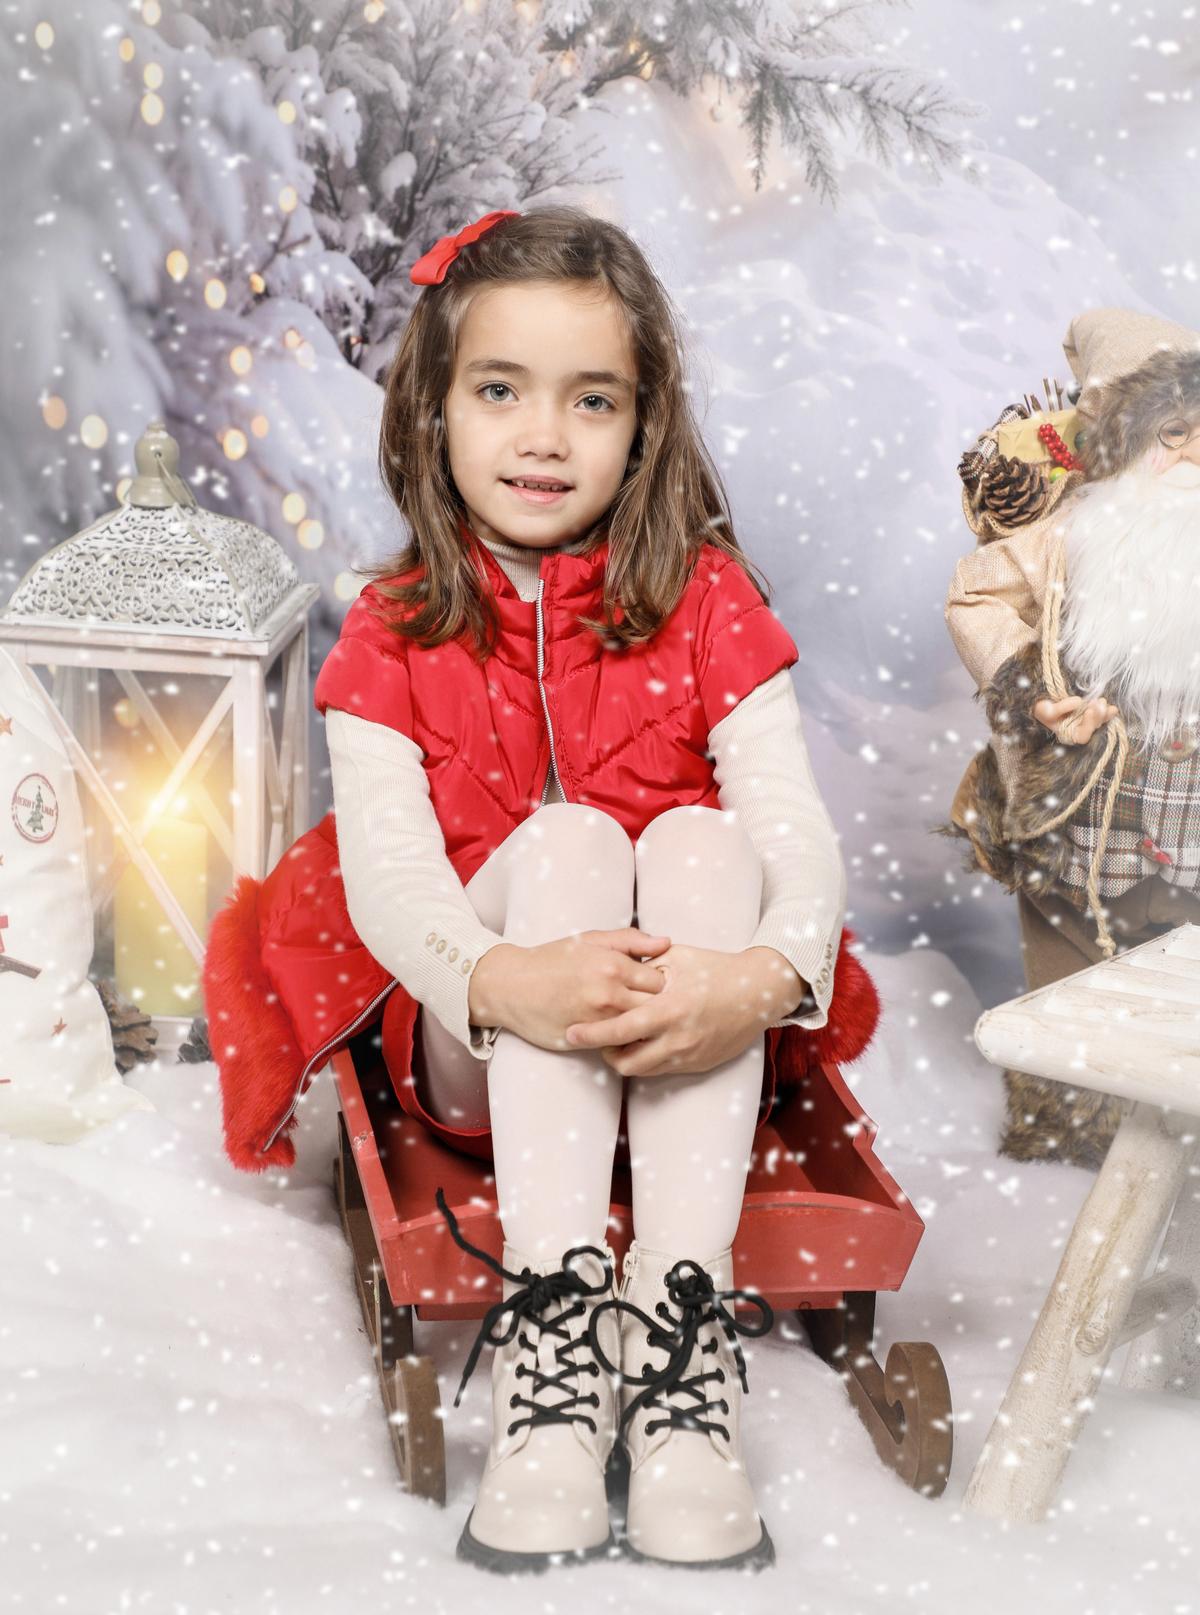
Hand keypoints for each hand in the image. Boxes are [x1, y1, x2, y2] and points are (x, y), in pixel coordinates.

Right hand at [467, 929, 668, 1051]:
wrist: (511, 986)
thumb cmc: (553, 959)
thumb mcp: (591, 940)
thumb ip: (631, 940)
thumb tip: (668, 942)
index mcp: (613, 965)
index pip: (661, 981)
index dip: (662, 984)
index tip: (655, 986)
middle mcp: (609, 994)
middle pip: (656, 1008)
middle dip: (659, 1008)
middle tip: (657, 1007)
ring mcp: (598, 1020)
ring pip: (640, 1030)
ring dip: (643, 1027)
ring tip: (641, 1021)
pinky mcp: (585, 1041)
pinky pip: (618, 1045)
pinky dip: (623, 1040)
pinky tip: (621, 1033)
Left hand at [565, 944, 805, 1078]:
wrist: (759, 992)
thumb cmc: (715, 968)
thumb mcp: (677, 957)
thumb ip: (643, 964)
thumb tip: (612, 967)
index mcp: (670, 1009)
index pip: (620, 1030)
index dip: (591, 1034)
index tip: (571, 1032)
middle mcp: (679, 1038)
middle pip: (625, 1061)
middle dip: (603, 1053)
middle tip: (593, 1038)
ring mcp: (690, 1055)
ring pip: (642, 1070)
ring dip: (624, 1058)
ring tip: (617, 1039)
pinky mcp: (698, 1065)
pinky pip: (662, 1070)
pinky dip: (646, 1059)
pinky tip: (643, 1042)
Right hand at [1033, 694, 1116, 744]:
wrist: (1042, 703)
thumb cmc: (1042, 710)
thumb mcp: (1047, 710)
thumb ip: (1061, 707)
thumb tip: (1079, 701)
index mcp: (1069, 734)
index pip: (1083, 736)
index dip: (1088, 724)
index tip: (1088, 710)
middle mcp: (1079, 730)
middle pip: (1094, 727)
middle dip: (1097, 714)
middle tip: (1097, 701)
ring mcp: (1085, 722)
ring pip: (1099, 721)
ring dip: (1103, 712)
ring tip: (1102, 700)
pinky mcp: (1089, 713)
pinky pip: (1101, 715)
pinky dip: (1107, 712)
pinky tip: (1113, 708)